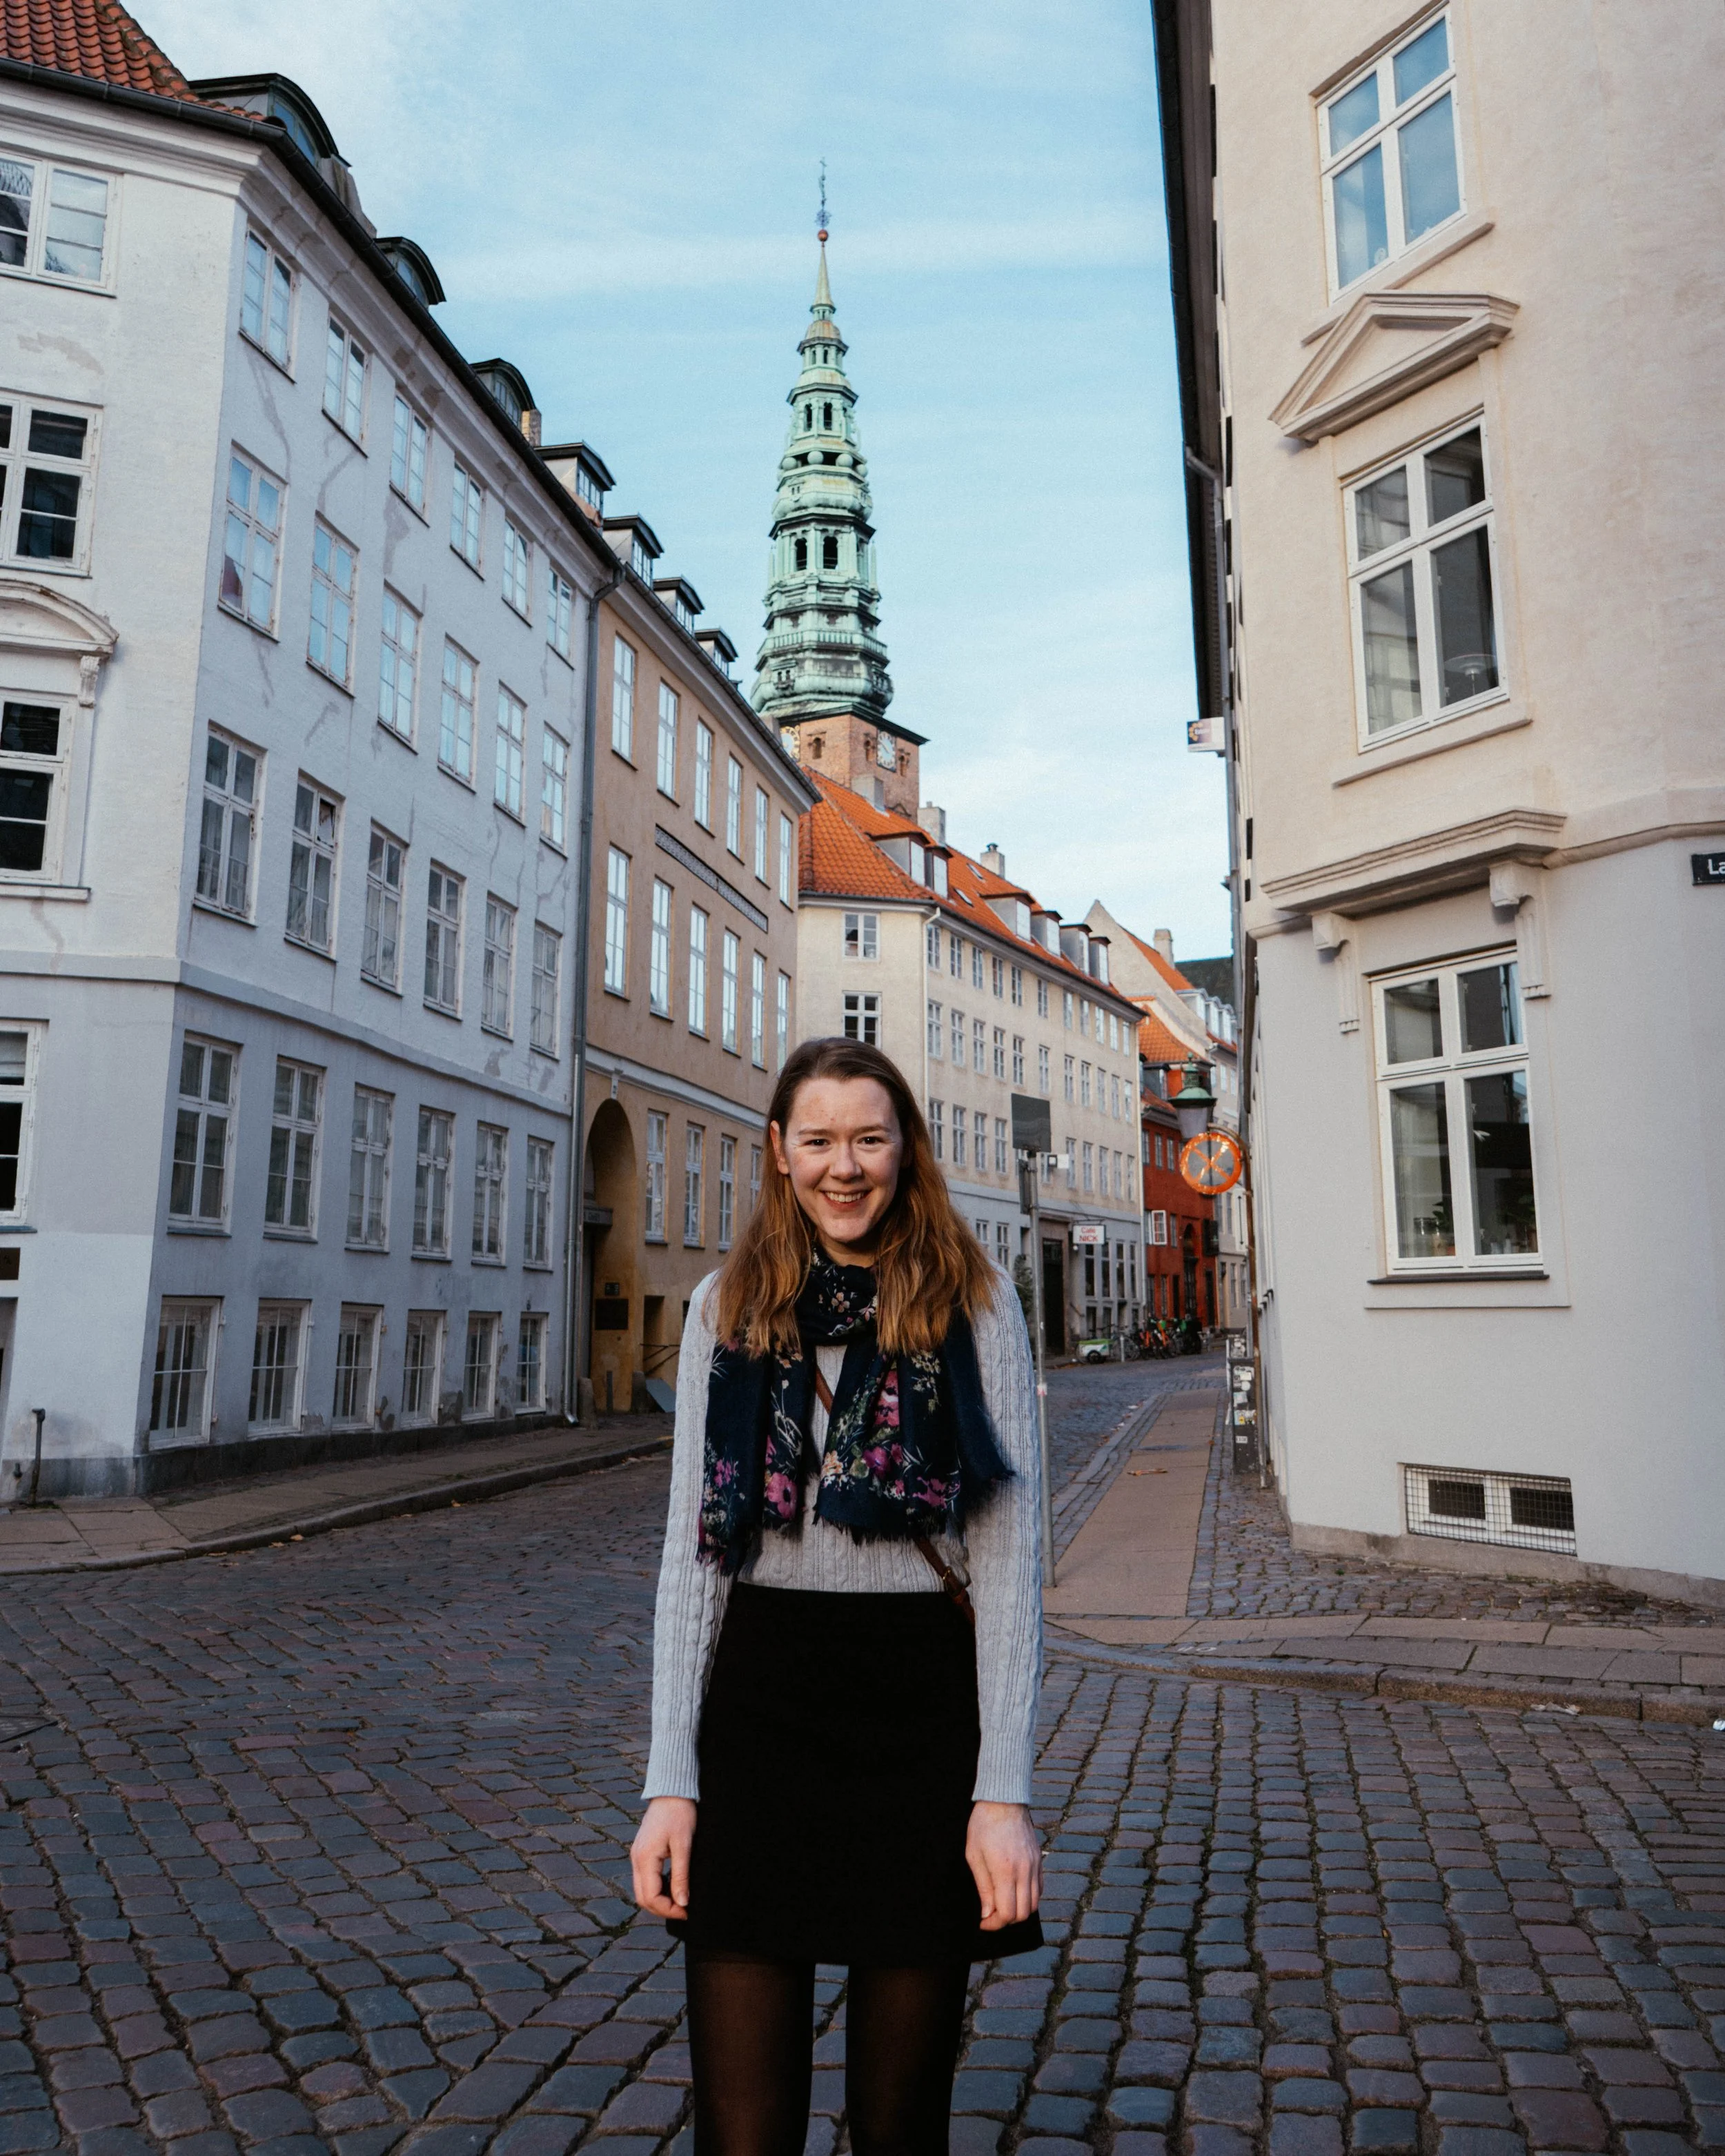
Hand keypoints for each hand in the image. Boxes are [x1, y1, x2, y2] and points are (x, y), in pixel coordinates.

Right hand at [631, 1796, 695, 1919]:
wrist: (671, 1791)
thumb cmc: (679, 1814)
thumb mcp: (684, 1845)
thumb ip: (681, 1875)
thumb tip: (682, 1903)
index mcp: (645, 1858)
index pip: (650, 1897)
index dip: (668, 1910)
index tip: (686, 1911)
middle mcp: (636, 1859)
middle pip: (643, 1898)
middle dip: (662, 1909)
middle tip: (684, 1910)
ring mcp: (637, 1856)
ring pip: (642, 1890)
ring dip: (659, 1900)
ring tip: (681, 1900)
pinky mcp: (642, 1852)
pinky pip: (645, 1879)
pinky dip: (657, 1889)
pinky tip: (673, 1887)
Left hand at [966, 1801, 1040, 1930]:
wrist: (1004, 1800)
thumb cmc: (983, 1825)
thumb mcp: (974, 1856)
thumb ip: (983, 1887)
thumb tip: (987, 1914)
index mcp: (1005, 1871)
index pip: (1007, 1913)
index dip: (994, 1924)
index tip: (984, 1922)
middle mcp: (1024, 1871)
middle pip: (1023, 1913)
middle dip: (1006, 1920)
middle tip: (992, 1915)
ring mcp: (1035, 1866)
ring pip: (1035, 1904)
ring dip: (1019, 1910)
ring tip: (1003, 1904)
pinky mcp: (1039, 1860)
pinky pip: (1040, 1889)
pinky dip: (1030, 1897)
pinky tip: (1016, 1891)